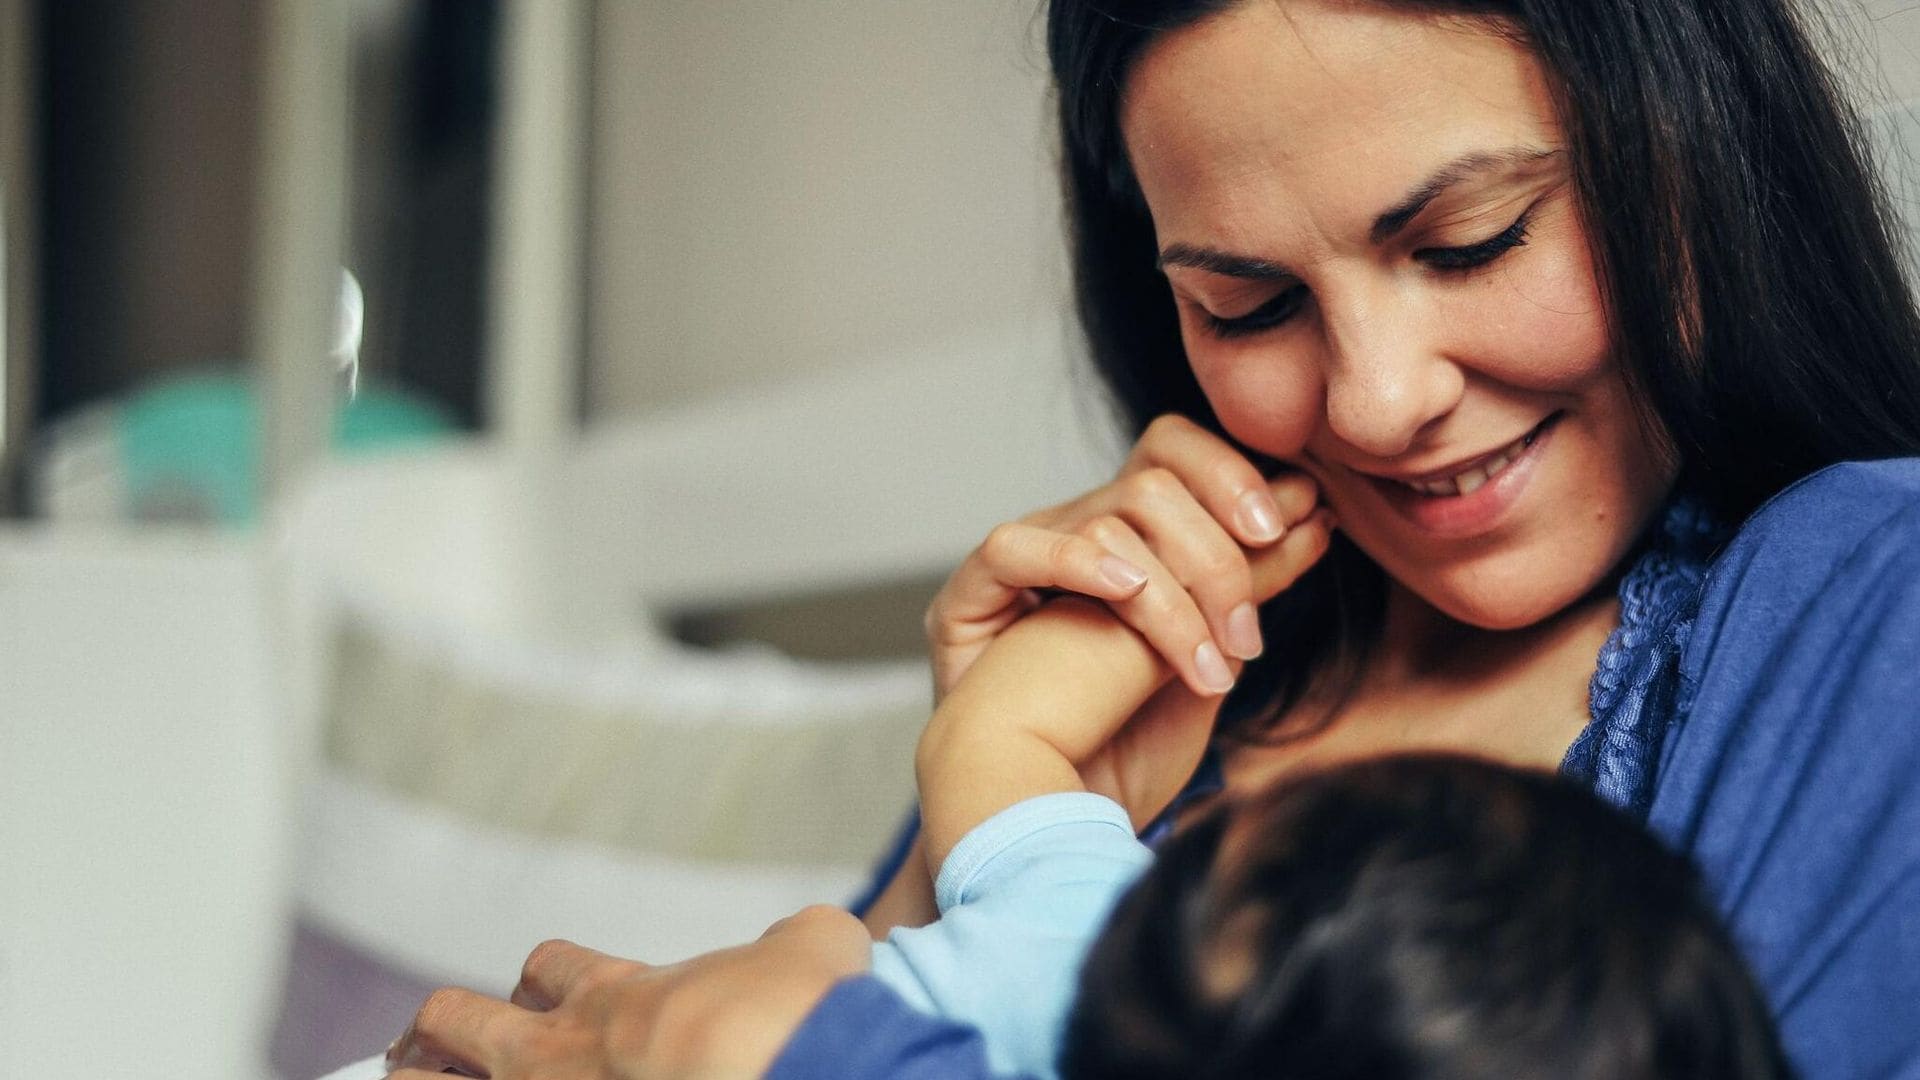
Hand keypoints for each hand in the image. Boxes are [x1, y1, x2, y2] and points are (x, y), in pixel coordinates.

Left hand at [384, 906, 871, 1078]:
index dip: (545, 981)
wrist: (793, 1072)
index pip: (547, 970)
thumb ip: (789, 945)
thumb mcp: (810, 949)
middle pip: (450, 1023)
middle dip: (432, 1033)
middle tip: (424, 1046)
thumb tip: (809, 941)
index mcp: (618, 996)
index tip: (550, 996)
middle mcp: (559, 1055)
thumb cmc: (800, 1018)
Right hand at [916, 512, 1333, 862]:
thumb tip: (1312, 511)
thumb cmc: (1123, 750)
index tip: (1302, 521)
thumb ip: (1249, 586)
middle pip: (1155, 477)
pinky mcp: (969, 597)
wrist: (1049, 826)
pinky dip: (1081, 564)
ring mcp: (1024, 561)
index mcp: (1132, 542)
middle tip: (1251, 625)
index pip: (1177, 456)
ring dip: (1178, 592)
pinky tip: (1129, 595)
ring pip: (1110, 514)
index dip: (1236, 475)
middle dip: (1223, 547)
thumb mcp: (1210, 658)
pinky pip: (1016, 548)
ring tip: (1209, 667)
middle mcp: (1076, 537)